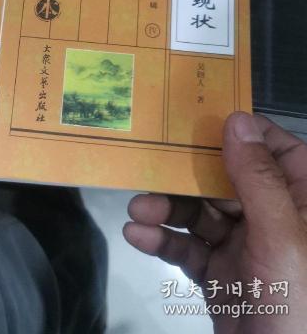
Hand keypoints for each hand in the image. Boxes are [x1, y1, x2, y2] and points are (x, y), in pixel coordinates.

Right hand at [123, 112, 306, 333]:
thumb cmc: (296, 308)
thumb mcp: (282, 241)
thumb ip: (258, 180)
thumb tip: (236, 120)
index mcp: (303, 206)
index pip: (280, 152)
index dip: (245, 132)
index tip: (201, 117)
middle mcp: (275, 221)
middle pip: (227, 180)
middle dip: (187, 175)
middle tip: (150, 164)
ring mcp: (245, 249)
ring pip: (201, 213)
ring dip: (166, 208)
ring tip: (136, 210)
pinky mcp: (220, 275)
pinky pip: (188, 247)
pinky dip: (162, 240)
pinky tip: (137, 237)